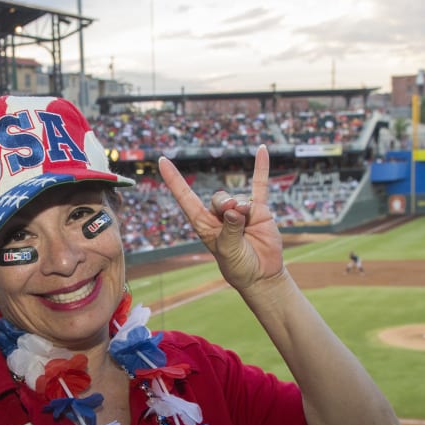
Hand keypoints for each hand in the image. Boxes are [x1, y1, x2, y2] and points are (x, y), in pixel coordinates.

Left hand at [159, 145, 284, 290]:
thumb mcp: (228, 251)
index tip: (162, 161)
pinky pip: (259, 186)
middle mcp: (219, 215)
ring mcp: (240, 211)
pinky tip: (262, 150)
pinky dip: (260, 169)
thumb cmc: (239, 266)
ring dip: (243, 206)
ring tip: (248, 217)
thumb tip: (234, 208)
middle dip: (225, 204)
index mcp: (203, 224)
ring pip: (238, 197)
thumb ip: (230, 229)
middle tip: (233, 212)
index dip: (174, 180)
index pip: (185, 198)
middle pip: (218, 198)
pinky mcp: (259, 210)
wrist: (261, 274)